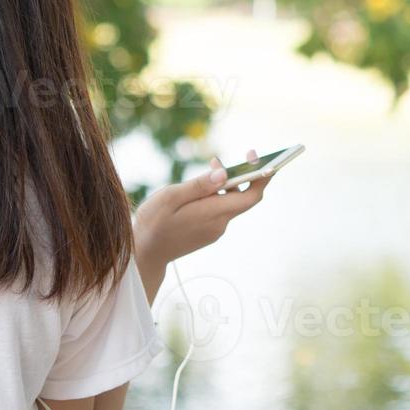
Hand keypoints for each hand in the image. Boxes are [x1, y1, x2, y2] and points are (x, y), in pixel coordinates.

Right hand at [133, 150, 272, 296]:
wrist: (145, 254)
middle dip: (246, 175)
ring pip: (231, 202)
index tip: (264, 159)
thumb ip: (199, 185)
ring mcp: (215, 229)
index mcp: (213, 213)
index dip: (262, 177)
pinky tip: (205, 186)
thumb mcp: (170, 197)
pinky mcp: (209, 232)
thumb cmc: (154, 223)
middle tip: (242, 154)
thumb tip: (224, 173)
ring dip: (228, 184)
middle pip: (244, 197)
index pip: (251, 195)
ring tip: (213, 165)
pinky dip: (219, 195)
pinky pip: (221, 209)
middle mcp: (220, 223)